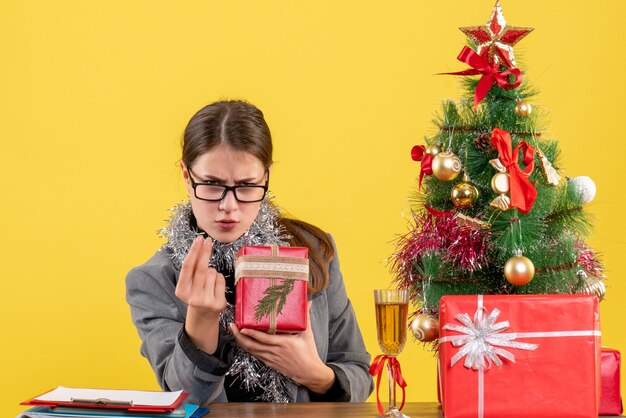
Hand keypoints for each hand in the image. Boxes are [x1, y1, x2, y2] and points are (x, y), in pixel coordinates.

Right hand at [175, 236, 226, 353]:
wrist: (202, 317)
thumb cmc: (195, 294)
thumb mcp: (188, 285)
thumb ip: (192, 270)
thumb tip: (200, 246)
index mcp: (181, 291)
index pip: (188, 267)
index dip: (194, 251)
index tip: (199, 239)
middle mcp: (193, 297)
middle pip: (201, 268)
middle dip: (205, 252)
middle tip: (208, 240)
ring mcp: (207, 301)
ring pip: (213, 273)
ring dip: (212, 272)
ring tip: (208, 282)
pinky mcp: (219, 303)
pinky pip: (221, 280)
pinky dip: (219, 279)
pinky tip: (214, 287)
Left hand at [229, 302, 334, 393]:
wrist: (308, 372)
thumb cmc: (308, 353)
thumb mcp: (307, 334)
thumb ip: (306, 318)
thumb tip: (308, 303)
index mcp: (283, 343)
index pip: (264, 338)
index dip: (251, 333)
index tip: (242, 327)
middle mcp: (274, 352)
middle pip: (252, 345)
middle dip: (239, 336)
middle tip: (232, 326)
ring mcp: (270, 358)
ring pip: (251, 350)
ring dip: (241, 342)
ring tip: (234, 332)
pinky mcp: (269, 362)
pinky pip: (255, 354)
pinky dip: (247, 348)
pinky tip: (243, 342)